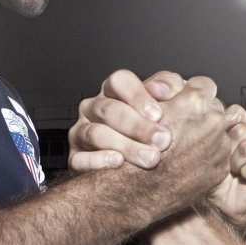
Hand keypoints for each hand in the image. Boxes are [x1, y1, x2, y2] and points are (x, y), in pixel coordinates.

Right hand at [68, 69, 182, 170]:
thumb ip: (169, 87)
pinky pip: (79, 160)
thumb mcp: (170, 102)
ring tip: (150, 158)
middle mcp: (93, 108)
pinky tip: (118, 163)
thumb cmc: (159, 126)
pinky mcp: (76, 158)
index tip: (158, 115)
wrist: (149, 162)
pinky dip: (97, 162)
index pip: (118, 81)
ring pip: (95, 133)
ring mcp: (81, 132)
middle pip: (108, 109)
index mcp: (114, 91)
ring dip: (124, 145)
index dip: (137, 96)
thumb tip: (158, 89)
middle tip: (162, 140)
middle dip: (137, 126)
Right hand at [140, 75, 233, 212]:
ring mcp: (219, 148)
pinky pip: (218, 155)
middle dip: (201, 115)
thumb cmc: (134, 150)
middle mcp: (212, 123)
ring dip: (205, 136)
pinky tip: (187, 162)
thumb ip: (169, 93)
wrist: (135, 191)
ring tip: (183, 146)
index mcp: (193, 103)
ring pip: (218, 132)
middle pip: (215, 108)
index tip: (185, 101)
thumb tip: (180, 84)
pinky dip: (206, 157)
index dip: (192, 92)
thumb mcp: (145, 110)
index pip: (204, 85)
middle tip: (183, 126)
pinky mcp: (220, 169)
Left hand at [206, 106, 245, 232]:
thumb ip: (219, 126)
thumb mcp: (212, 148)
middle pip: (242, 130)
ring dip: (238, 164)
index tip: (219, 149)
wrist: (222, 205)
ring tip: (237, 172)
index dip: (224, 133)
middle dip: (229, 151)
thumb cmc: (217, 178)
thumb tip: (222, 110)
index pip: (237, 114)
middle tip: (228, 165)